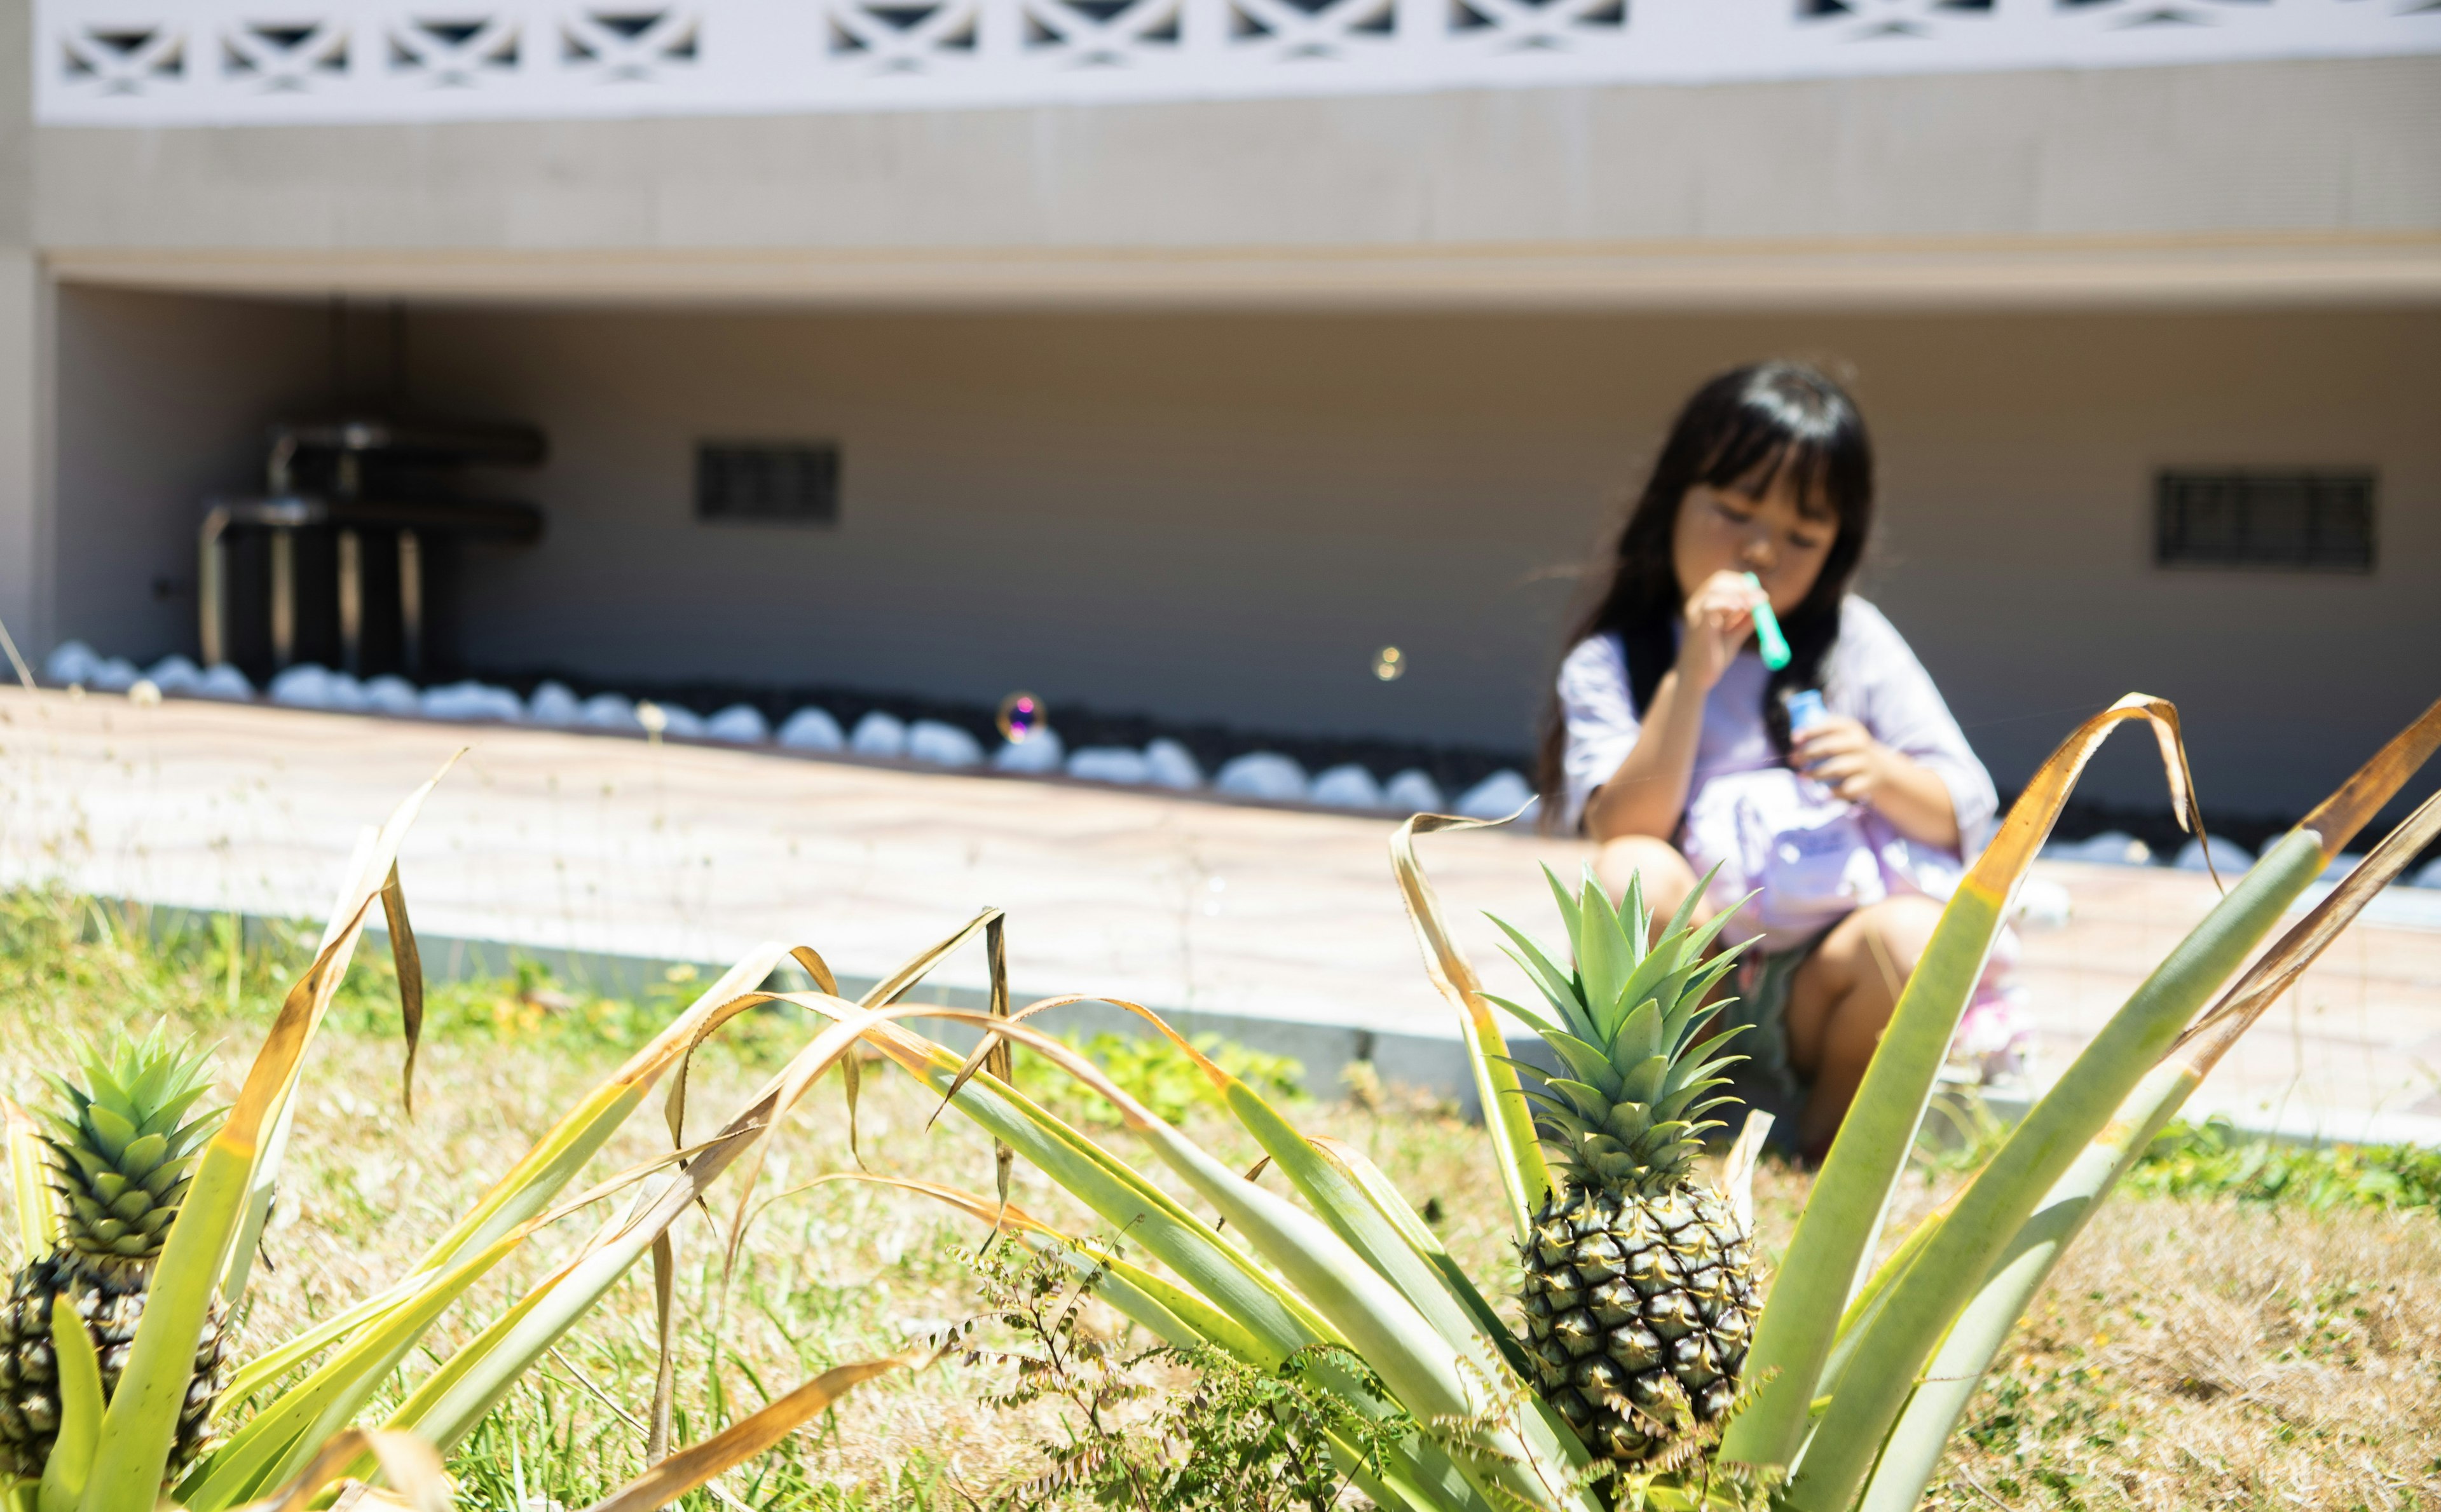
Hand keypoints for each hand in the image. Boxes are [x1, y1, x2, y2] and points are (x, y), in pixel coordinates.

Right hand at [1675, 570, 1764, 692]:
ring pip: (1715, 588)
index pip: (1723, 582)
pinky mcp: (1697, 626)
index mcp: (1705, 606)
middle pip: (1719, 580)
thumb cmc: (1712, 659)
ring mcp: (1695, 614)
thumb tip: (1764, 605)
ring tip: (1752, 606)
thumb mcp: (1734, 637)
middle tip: (1761, 596)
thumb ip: (1746, 622)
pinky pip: (1711, 605)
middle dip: (1743, 585)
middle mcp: (1697, 605)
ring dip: (1739, 593)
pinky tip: (1742, 609)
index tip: (1762, 594)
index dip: (1744, 584)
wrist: (1696, 680)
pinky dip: (1729, 603)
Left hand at [1791, 716, 1895, 804]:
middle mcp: (1860, 744)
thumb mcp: (1839, 735)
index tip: (1794, 739)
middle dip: (1808, 754)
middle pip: (1830, 748)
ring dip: (1816, 774)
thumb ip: (1819, 732)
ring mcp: (1865, 763)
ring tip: (1801, 776)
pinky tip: (1822, 793)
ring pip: (1837, 769)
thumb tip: (1795, 737)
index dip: (1810, 731)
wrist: (1879, 768)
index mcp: (1851, 728)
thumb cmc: (1847, 750)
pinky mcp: (1868, 782)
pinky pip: (1848, 788)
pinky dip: (1834, 792)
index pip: (1830, 726)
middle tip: (1793, 760)